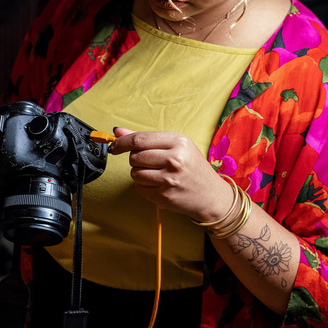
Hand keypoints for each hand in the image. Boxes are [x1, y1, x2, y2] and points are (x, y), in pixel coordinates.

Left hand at [109, 128, 233, 221]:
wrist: (212, 195)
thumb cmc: (193, 168)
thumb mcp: (177, 146)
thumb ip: (147, 139)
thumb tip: (118, 131)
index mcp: (179, 142)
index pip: (139, 139)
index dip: (122, 142)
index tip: (115, 146)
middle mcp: (174, 159)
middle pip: (134, 157)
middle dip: (136, 160)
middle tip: (151, 163)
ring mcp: (169, 179)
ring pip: (135, 173)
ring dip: (140, 174)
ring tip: (157, 174)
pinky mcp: (164, 196)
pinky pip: (139, 188)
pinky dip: (144, 187)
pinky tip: (158, 185)